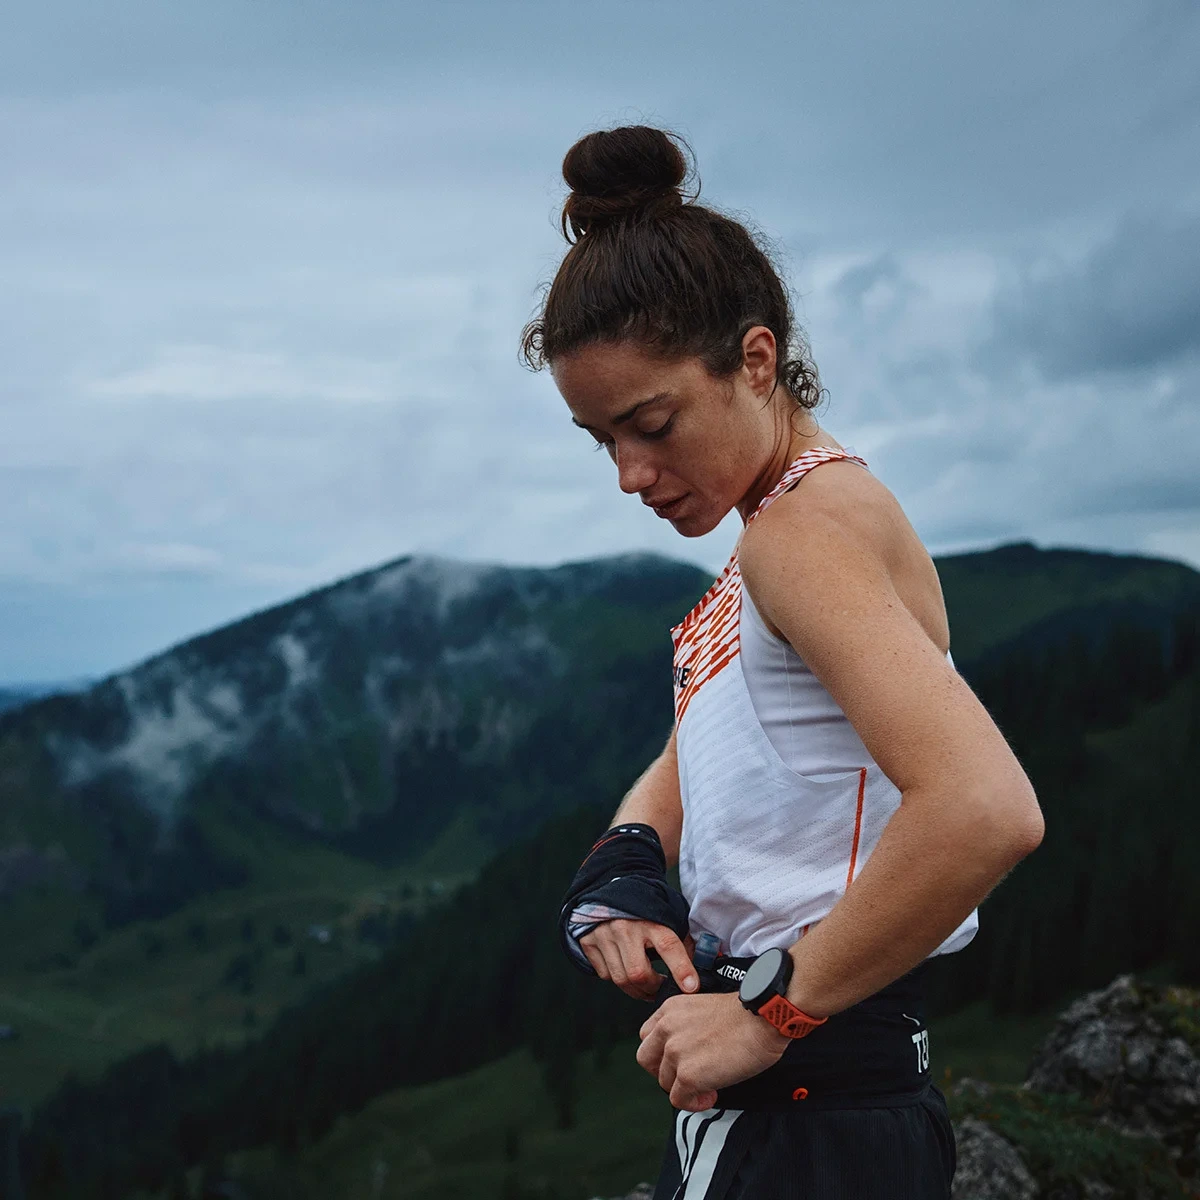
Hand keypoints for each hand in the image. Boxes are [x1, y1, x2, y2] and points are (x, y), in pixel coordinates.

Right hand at [579, 919, 697, 1001]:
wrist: (610, 889)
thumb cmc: (645, 909)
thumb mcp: (667, 917)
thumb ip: (684, 941)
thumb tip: (705, 965)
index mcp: (650, 919)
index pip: (668, 945)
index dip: (681, 968)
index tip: (691, 987)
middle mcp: (625, 927)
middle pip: (639, 973)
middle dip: (653, 989)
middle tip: (661, 989)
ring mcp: (603, 934)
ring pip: (621, 979)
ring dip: (636, 990)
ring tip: (646, 987)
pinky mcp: (588, 941)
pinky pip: (604, 974)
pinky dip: (617, 978)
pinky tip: (625, 969)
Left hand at [637, 990, 788, 1111]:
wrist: (763, 1019)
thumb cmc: (745, 1015)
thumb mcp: (703, 1009)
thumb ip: (685, 1026)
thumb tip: (686, 1052)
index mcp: (670, 1009)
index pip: (647, 1036)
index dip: (662, 1052)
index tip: (680, 1059)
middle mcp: (667, 1028)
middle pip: (647, 1060)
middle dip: (665, 1072)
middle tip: (687, 1076)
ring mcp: (675, 1052)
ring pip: (665, 1083)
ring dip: (684, 1088)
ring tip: (708, 1085)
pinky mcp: (688, 1075)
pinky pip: (679, 1100)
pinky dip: (694, 1103)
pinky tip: (712, 1094)